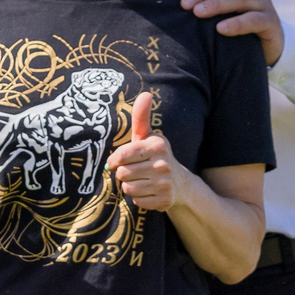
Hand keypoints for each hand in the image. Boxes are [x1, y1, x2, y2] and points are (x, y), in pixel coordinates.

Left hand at [107, 92, 179, 211]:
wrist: (179, 182)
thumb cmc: (155, 156)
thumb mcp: (148, 136)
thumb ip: (141, 117)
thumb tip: (146, 94)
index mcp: (157, 146)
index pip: (121, 156)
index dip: (114, 161)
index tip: (117, 162)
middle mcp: (163, 164)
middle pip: (122, 174)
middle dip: (123, 174)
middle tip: (135, 171)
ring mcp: (165, 184)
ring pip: (128, 188)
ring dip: (130, 186)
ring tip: (141, 181)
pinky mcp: (164, 200)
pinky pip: (137, 201)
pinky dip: (138, 198)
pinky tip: (148, 191)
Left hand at [180, 0, 282, 65]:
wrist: (270, 49)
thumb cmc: (243, 30)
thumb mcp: (227, 13)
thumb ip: (211, 2)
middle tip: (185, 4)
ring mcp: (264, 5)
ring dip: (217, 4)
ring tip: (198, 12)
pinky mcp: (271, 22)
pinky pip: (254, 20)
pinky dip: (237, 23)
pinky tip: (220, 29)